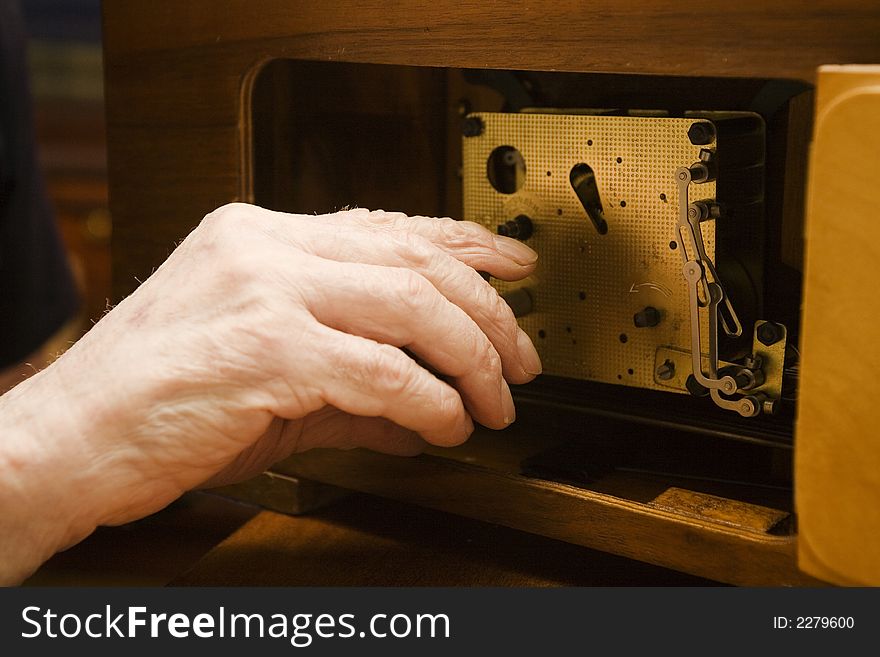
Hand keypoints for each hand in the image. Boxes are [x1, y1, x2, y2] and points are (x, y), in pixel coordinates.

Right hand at [0, 203, 539, 581]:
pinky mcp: (267, 350)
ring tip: (495, 401)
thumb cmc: (156, 401)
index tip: (514, 267)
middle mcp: (267, 248)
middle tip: (522, 359)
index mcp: (261, 236)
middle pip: (418, 260)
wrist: (68, 439)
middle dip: (489, 311)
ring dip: (472, 358)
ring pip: (414, 305)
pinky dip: (430, 403)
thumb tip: (425, 403)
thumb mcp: (267, 373)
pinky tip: (445, 427)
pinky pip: (384, 372)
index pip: (390, 227)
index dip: (466, 242)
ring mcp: (266, 292)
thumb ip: (353, 382)